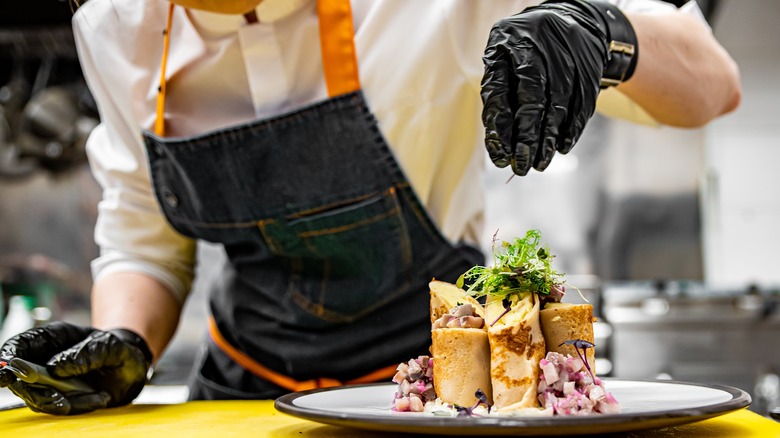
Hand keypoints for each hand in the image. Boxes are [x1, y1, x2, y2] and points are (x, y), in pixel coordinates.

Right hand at [0, 322, 151, 414]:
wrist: (132, 369)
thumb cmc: (118, 350)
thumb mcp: (111, 346)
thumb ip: (88, 352)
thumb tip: (58, 367)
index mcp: (53, 337)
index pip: (19, 344)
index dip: (8, 358)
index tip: (8, 373)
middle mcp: (45, 358)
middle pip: (20, 376)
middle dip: (34, 389)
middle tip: (60, 397)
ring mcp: (50, 380)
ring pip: (37, 396)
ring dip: (62, 401)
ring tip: (94, 395)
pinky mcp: (59, 397)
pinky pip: (58, 406)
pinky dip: (78, 406)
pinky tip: (99, 398)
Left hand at [481, 0, 636, 175]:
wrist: (572, 18)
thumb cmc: (526, 48)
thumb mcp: (503, 58)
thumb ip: (498, 92)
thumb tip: (498, 139)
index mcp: (509, 42)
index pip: (501, 91)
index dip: (501, 127)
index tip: (501, 156)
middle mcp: (538, 45)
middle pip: (532, 98)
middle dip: (527, 137)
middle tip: (522, 165)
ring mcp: (567, 53)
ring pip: (559, 103)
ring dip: (549, 138)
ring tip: (540, 162)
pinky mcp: (590, 63)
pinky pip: (583, 101)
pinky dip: (573, 127)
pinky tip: (562, 146)